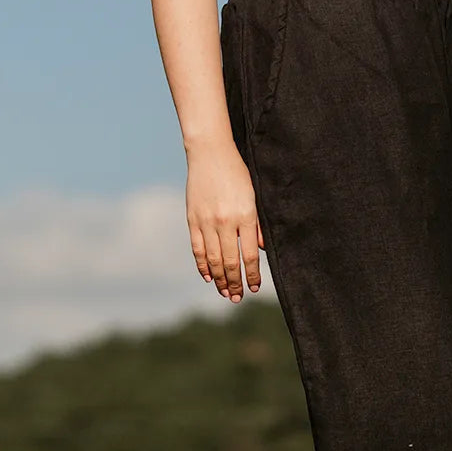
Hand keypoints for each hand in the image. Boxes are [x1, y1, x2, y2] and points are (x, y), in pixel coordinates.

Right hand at [185, 137, 264, 303]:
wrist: (210, 152)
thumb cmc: (237, 172)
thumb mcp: (253, 195)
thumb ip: (257, 223)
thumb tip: (259, 250)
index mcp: (245, 215)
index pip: (249, 255)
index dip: (252, 275)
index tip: (255, 288)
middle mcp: (225, 221)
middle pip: (230, 262)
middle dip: (235, 283)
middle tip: (237, 298)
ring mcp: (206, 221)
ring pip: (212, 259)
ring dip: (219, 279)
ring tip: (224, 292)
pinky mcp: (192, 218)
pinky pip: (197, 248)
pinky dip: (202, 265)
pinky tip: (208, 276)